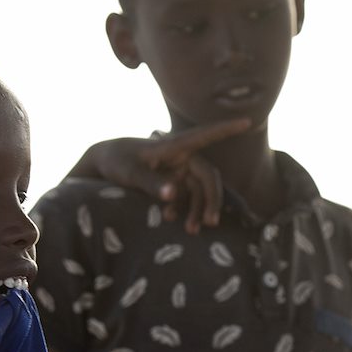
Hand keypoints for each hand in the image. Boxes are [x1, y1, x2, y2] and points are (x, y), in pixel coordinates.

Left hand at [78, 119, 251, 233]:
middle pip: (208, 176)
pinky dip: (184, 209)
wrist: (104, 165)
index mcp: (174, 146)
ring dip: (198, 210)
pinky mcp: (175, 182)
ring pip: (200, 190)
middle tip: (211, 222)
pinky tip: (173, 220)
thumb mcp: (129, 172)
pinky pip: (188, 197)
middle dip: (212, 199)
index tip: (247, 121)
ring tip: (191, 230)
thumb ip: (150, 182)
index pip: (205, 135)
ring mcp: (179, 170)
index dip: (226, 129)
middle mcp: (182, 157)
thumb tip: (173, 194)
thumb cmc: (116, 161)